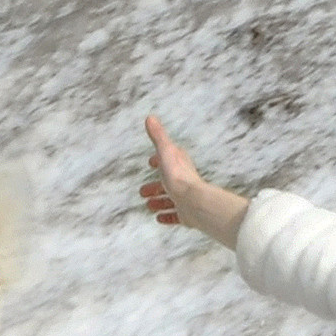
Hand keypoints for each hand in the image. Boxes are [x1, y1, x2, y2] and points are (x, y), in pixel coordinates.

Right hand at [138, 115, 249, 248]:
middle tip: (142, 192)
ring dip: (159, 201)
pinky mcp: (187, 213)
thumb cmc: (178, 176)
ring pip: (171, 199)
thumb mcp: (165, 152)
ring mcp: (186, 198)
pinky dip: (167, 216)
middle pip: (167, 182)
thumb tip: (150, 117)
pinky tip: (158, 218)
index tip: (151, 163)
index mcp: (179, 164)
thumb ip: (158, 136)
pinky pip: (176, 215)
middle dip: (155, 186)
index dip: (159, 160)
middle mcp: (184, 180)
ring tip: (148, 205)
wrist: (193, 201)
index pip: (169, 159)